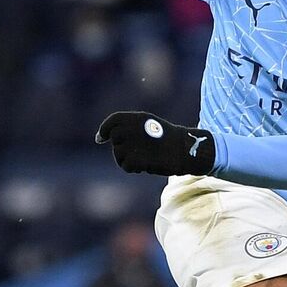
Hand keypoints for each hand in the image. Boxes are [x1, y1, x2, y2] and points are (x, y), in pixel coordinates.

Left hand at [95, 112, 216, 176]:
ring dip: (128, 158)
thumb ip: (128, 128)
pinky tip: (146, 165)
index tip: (101, 139)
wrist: (186, 151)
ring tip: (145, 158)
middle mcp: (132, 128)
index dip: (105, 129)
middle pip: (115, 138)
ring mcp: (133, 144)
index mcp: (138, 118)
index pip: (113, 121)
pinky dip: (133, 167)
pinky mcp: (135, 158)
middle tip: (135, 151)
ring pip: (119, 153)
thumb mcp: (150, 126)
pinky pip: (125, 165)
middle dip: (121, 146)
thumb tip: (99, 138)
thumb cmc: (169, 140)